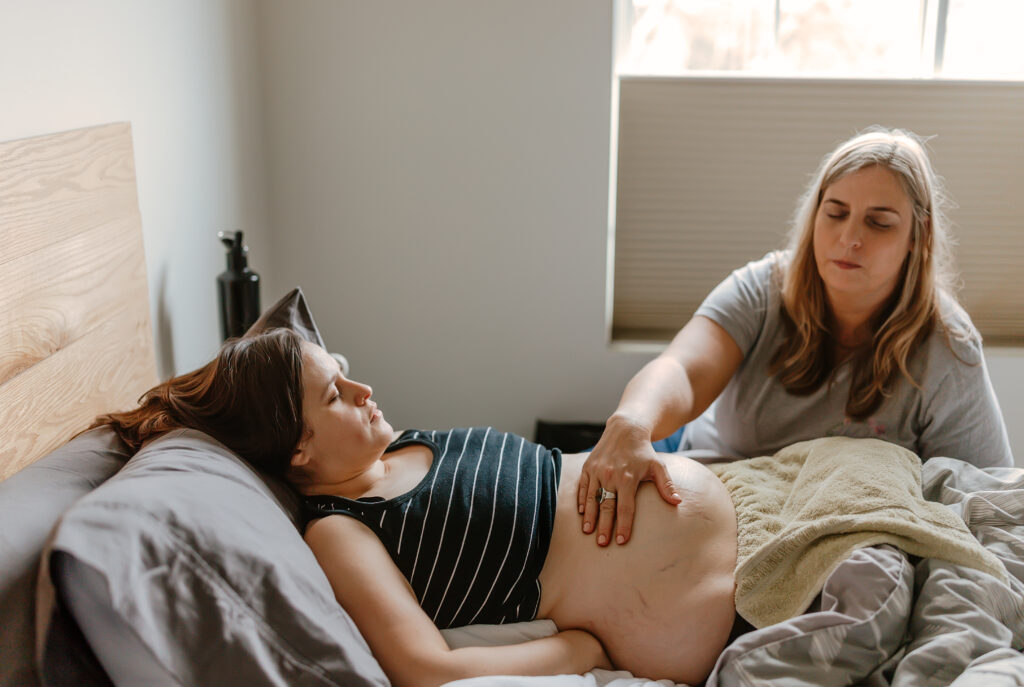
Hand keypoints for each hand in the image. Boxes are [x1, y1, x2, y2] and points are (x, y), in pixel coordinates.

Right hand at [576, 416, 680, 545]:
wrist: (625, 429)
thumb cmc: (643, 451)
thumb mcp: (658, 466)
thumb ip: (665, 485)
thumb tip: (677, 502)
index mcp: (628, 478)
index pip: (625, 507)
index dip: (623, 525)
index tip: (621, 540)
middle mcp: (610, 475)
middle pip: (606, 506)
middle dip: (604, 526)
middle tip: (602, 543)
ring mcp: (597, 471)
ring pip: (591, 498)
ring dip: (589, 516)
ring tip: (588, 531)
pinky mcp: (588, 467)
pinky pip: (583, 487)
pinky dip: (582, 500)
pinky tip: (581, 513)